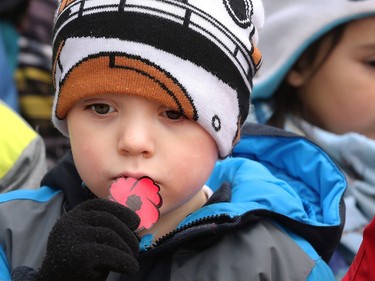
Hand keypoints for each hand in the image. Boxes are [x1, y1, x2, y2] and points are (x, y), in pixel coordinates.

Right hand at [13, 198, 139, 280]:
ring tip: (132, 260)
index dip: (121, 211)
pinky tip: (132, 268)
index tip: (135, 222)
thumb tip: (134, 221)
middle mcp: (70, 222)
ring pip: (111, 235)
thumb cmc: (77, 263)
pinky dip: (126, 261)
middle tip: (135, 249)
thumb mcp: (88, 239)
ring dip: (127, 248)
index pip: (100, 205)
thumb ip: (103, 227)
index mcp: (73, 215)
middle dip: (127, 234)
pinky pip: (111, 254)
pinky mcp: (79, 255)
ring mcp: (72, 236)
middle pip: (108, 219)